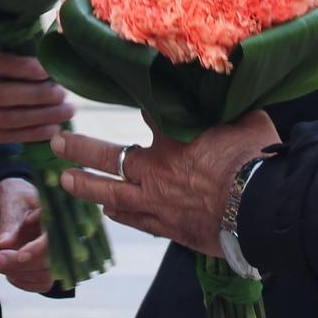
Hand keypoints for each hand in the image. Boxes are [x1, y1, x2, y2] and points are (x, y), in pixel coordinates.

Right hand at [0, 52, 72, 147]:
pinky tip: (52, 129)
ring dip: (42, 116)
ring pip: (11, 119)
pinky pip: (9, 137)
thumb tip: (40, 64)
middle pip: (6, 95)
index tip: (46, 69)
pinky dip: (33, 134)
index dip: (23, 67)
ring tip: (66, 111)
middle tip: (63, 93)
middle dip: (39, 95)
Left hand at [0, 178, 52, 292]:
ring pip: (46, 275)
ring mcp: (57, 254)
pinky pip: (42, 283)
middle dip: (21, 265)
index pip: (55, 238)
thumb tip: (3, 243)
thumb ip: (9, 222)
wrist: (16, 202)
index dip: (39, 249)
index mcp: (57, 217)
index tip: (20, 255)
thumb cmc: (16, 197)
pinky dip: (24, 282)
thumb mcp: (10, 202)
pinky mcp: (49, 266)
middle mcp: (62, 238)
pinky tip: (10, 272)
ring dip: (20, 275)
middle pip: (50, 261)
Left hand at [53, 112, 279, 257]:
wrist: (260, 209)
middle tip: (56, 143)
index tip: (133, 90)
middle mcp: (157, 169)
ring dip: (86, 185)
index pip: (151, 111)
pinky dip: (120, 214)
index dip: (144, 102)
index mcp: (175, 137)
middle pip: (110, 156)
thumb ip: (232, 109)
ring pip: (111, 193)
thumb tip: (235, 93)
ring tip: (65, 180)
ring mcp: (158, 201)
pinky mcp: (168, 228)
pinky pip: (135, 220)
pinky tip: (107, 211)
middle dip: (81, 149)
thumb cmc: (258, 161)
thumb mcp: (248, 121)